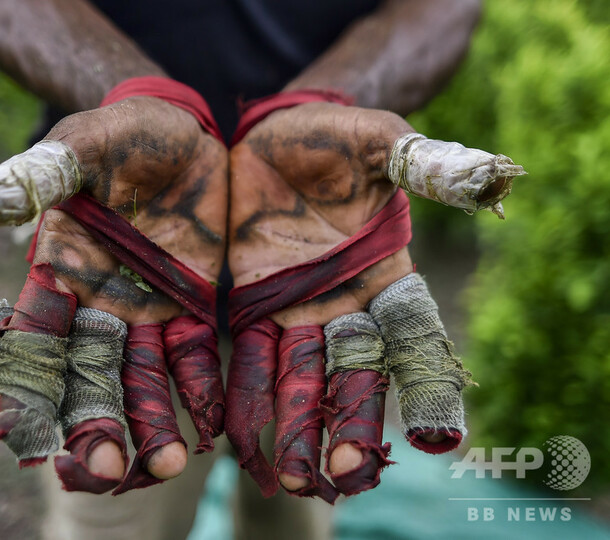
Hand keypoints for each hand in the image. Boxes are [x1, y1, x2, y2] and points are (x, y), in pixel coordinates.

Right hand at [0, 95, 226, 492]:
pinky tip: (210, 425)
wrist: (185, 131)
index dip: (24, 388)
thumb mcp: (83, 146)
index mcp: (60, 269)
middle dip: (94, 425)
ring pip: (143, 380)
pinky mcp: (194, 304)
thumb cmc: (124, 133)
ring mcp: (147, 309)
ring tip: (168, 465)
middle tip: (107, 470)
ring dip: (151, 424)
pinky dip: (200, 391)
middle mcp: (99, 302)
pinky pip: (196, 358)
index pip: (33, 340)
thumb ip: (38, 175)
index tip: (22, 438)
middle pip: (89, 377)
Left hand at [226, 103, 498, 499]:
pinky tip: (236, 437)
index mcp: (386, 271)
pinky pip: (243, 358)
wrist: (272, 135)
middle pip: (352, 374)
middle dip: (347, 423)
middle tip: (340, 475)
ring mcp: (294, 309)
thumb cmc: (336, 136)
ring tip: (292, 478)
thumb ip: (428, 164)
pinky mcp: (246, 304)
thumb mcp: (382, 142)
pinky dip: (243, 396)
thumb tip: (495, 180)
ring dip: (295, 428)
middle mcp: (344, 303)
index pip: (414, 336)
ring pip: (298, 379)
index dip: (426, 382)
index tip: (435, 438)